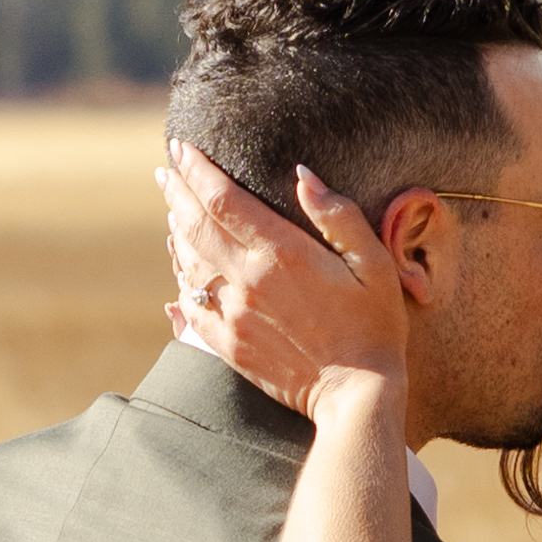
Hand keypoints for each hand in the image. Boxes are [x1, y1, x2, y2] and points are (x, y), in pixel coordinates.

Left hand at [161, 139, 416, 409]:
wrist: (356, 394)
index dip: (198, 170)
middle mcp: (247, 280)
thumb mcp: (373, 263)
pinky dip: (180, 273)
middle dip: (178, 190)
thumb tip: (302, 175)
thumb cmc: (374, 325)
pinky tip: (180, 259)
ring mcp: (232, 314)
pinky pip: (189, 301)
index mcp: (282, 254)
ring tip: (173, 204)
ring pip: (188, 260)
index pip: (223, 199)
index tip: (182, 148)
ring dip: (176, 227)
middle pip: (195, 224)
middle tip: (167, 167)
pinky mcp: (226, 343)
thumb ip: (338, 215)